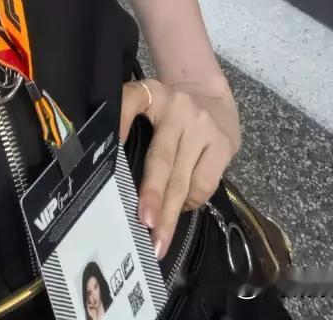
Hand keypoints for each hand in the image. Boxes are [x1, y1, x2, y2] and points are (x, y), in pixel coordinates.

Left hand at [121, 79, 239, 256]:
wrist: (209, 95)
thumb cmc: (168, 112)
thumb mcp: (147, 105)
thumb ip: (130, 126)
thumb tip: (110, 174)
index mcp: (150, 94)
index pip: (131, 101)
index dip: (120, 123)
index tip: (110, 152)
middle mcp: (177, 107)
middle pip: (161, 158)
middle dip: (152, 195)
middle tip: (144, 224)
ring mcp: (202, 126)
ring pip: (184, 178)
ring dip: (170, 213)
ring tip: (159, 239)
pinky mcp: (223, 143)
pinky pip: (205, 184)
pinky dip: (191, 202)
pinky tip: (181, 208)